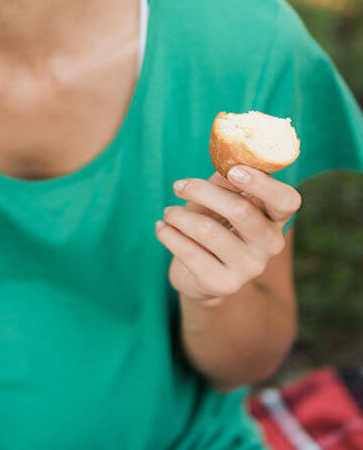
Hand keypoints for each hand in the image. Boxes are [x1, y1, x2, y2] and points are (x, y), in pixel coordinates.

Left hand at [155, 165, 301, 306]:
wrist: (200, 277)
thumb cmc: (213, 226)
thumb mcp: (219, 201)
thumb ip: (225, 182)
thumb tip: (226, 165)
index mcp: (275, 218)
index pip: (287, 200)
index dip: (262, 183)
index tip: (234, 171)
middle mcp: (270, 245)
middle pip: (241, 210)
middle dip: (201, 192)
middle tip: (178, 186)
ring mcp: (250, 268)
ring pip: (208, 230)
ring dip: (178, 215)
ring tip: (169, 212)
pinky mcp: (224, 284)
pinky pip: (189, 252)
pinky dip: (168, 234)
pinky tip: (161, 227)